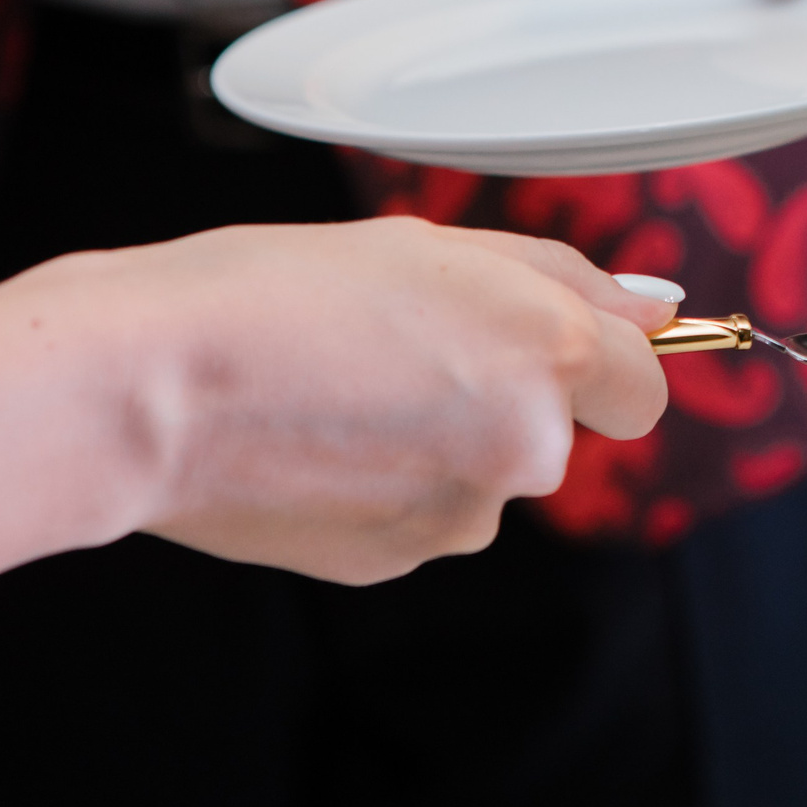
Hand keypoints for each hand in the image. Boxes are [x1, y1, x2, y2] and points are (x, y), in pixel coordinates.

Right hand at [19, 218, 674, 583]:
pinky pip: (420, 513)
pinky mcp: (398, 561)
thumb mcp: (429, 246)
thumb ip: (561, 275)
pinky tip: (315, 439)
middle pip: (555, 429)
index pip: (644, 382)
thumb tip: (656, 309)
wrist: (150, 385)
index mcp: (548, 351)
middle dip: (503, 395)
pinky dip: (385, 482)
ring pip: (482, 475)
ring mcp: (461, 515)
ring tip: (340, 387)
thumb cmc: (272, 293)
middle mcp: (525, 446)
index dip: (600, 358)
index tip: (549, 345)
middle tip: (399, 345)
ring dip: (439, 439)